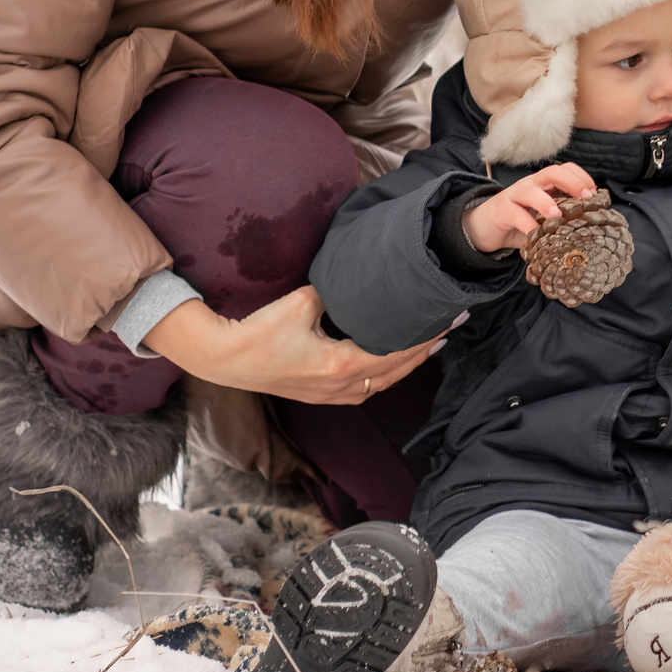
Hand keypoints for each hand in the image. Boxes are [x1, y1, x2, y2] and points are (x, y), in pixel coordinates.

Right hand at [140, 285, 441, 406]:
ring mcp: (329, 395)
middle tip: (449, 328)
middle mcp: (340, 386)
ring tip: (429, 344)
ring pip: (381, 384)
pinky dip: (383, 376)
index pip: (396, 351)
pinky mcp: (318, 395)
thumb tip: (358, 276)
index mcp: (341, 364)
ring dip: (406, 365)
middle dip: (425, 349)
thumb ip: (335, 290)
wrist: (222, 358)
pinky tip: (390, 364)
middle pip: (396, 370)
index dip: (425, 336)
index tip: (448, 319)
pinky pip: (363, 390)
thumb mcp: (301, 301)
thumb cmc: (257, 331)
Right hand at [464, 163, 597, 254]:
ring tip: (558, 215)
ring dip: (546, 202)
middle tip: (586, 198)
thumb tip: (589, 228)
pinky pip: (515, 214)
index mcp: (543, 184)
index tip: (595, 193)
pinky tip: (536, 237)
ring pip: (530, 191)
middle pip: (551, 172)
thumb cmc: (519, 221)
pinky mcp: (502, 210)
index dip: (581, 176)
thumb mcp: (542, 217)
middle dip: (571, 182)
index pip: (564, 169)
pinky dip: (527, 226)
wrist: (485, 226)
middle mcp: (530, 184)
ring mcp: (514, 195)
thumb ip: (560, 217)